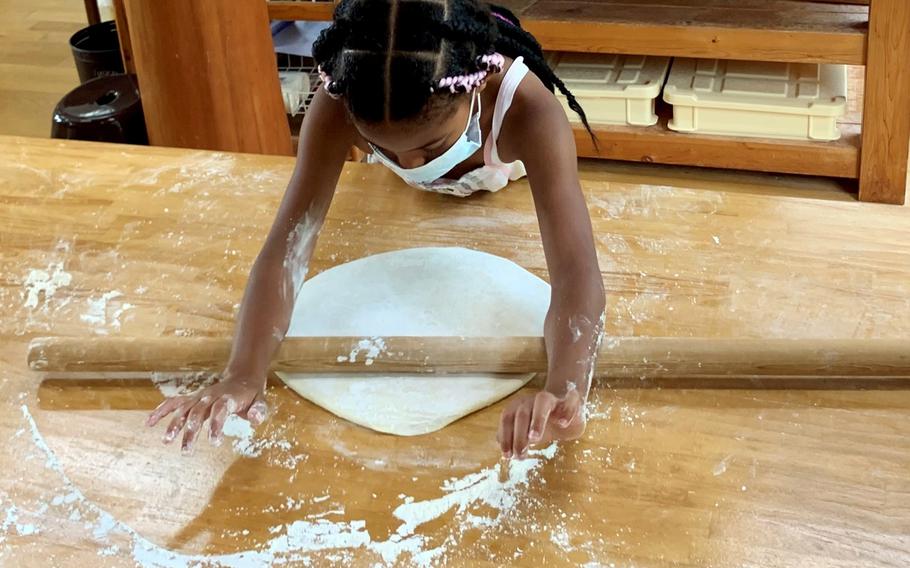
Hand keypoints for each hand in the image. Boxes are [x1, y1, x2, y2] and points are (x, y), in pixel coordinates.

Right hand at [146, 373, 266, 453]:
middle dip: (191, 431)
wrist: (242, 377)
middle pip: (198, 412)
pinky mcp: (192, 399)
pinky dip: (161, 411)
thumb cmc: (251, 395)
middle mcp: (210, 396)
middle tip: (186, 451)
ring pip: (184, 409)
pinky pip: (174, 403)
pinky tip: (148, 423)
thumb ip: (259, 410)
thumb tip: (254, 419)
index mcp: (227, 397)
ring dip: (174, 424)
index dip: (216, 425)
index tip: (214, 442)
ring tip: (166, 441)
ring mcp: (199, 397)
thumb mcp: (261, 401)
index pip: (220, 410)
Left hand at [497, 387, 585, 458]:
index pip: (507, 418)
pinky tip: (563, 423)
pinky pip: (570, 401)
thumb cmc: (541, 425)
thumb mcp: (526, 434)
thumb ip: (513, 439)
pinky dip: (566, 411)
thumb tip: (504, 449)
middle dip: (519, 435)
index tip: (507, 455)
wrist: (565, 414)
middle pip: (522, 413)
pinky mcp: (571, 402)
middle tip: (520, 453)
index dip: (505, 436)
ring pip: (542, 402)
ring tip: (535, 438)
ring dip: (537, 420)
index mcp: (519, 406)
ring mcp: (553, 399)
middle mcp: (533, 400)